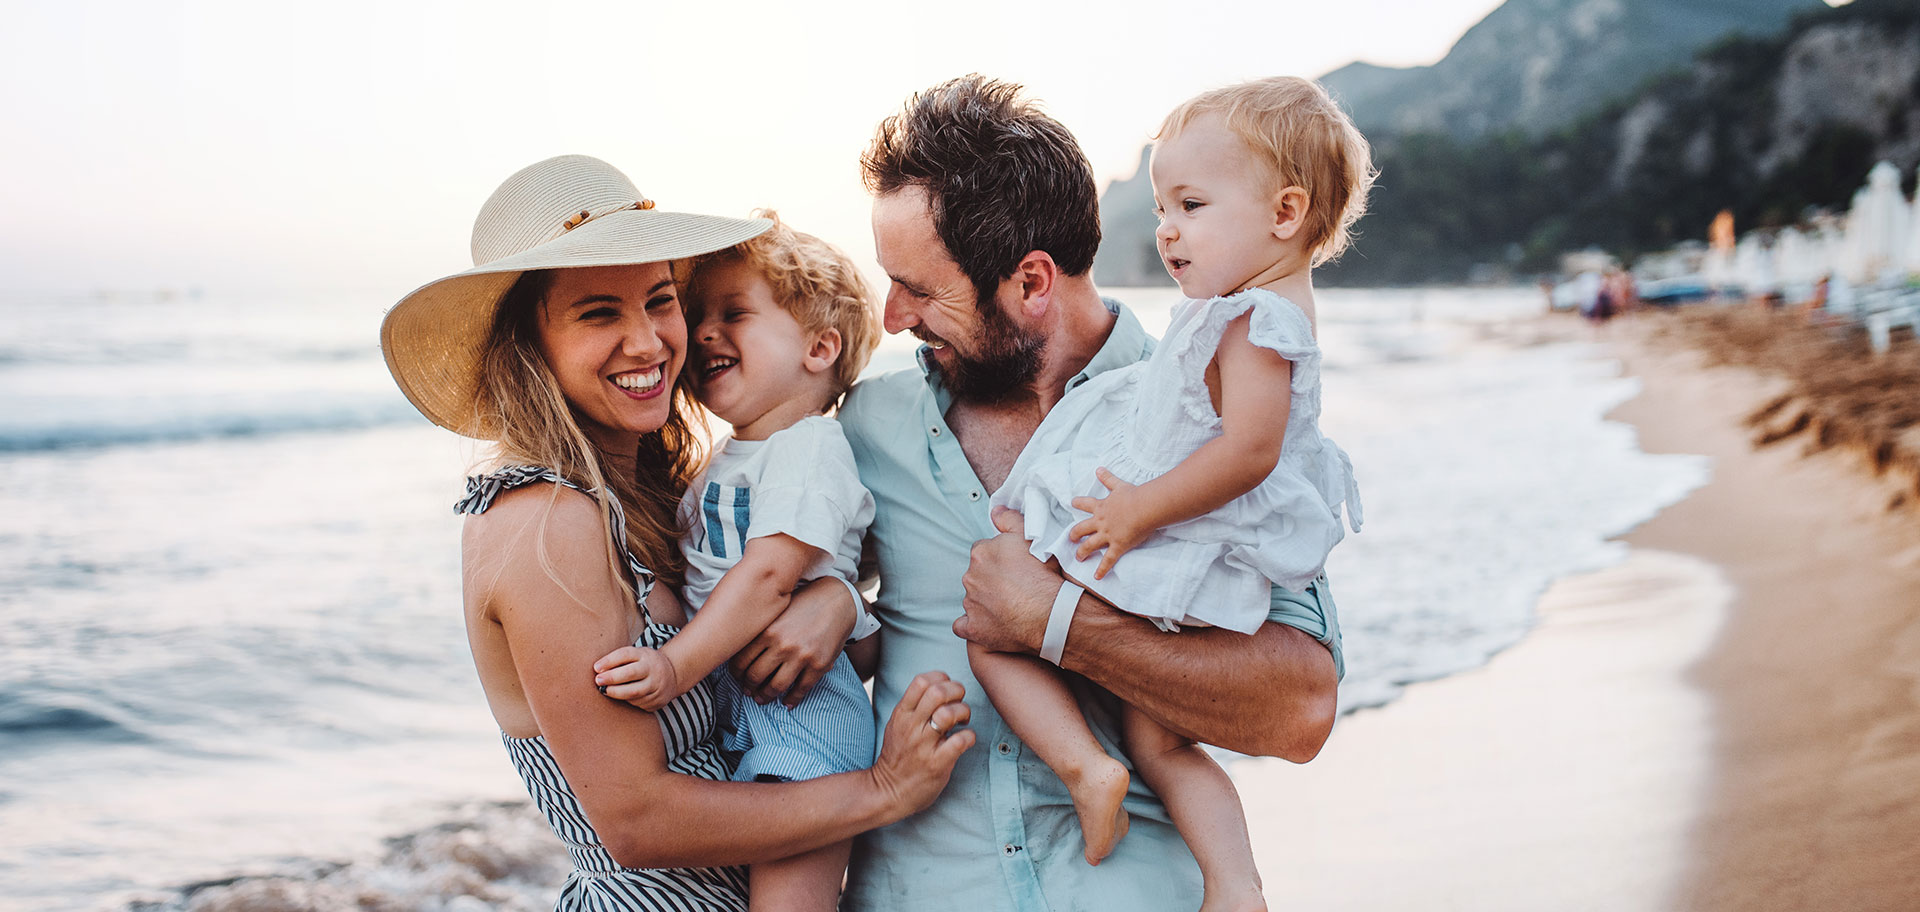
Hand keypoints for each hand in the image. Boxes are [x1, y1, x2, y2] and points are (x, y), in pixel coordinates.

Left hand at [593, 645, 680, 710]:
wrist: (673, 674)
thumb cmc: (644, 664)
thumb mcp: (636, 655)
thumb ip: (619, 661)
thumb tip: (597, 670)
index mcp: (645, 655)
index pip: (626, 654)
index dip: (609, 661)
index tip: (596, 668)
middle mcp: (653, 669)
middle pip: (631, 673)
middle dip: (612, 678)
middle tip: (598, 681)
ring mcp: (657, 686)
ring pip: (634, 692)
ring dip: (616, 693)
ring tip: (605, 691)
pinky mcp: (658, 700)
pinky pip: (639, 703)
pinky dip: (627, 701)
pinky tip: (622, 697)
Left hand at [729, 577, 857, 706]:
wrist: (837, 600)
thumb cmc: (803, 603)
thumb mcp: (777, 609)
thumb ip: (760, 628)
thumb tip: (738, 648)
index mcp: (767, 630)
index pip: (741, 660)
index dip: (736, 673)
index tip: (737, 677)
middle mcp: (782, 645)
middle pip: (755, 676)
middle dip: (749, 687)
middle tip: (748, 691)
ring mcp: (801, 656)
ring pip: (776, 687)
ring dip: (766, 697)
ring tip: (762, 699)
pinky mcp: (819, 665)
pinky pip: (801, 689)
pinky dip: (792, 699)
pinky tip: (787, 702)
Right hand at [868, 671, 973, 817]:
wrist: (888, 792)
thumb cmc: (898, 757)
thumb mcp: (897, 725)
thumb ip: (914, 707)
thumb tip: (940, 687)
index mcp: (902, 714)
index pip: (921, 681)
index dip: (941, 678)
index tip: (948, 689)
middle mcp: (911, 727)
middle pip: (937, 692)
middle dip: (956, 691)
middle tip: (960, 702)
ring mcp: (924, 746)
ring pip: (949, 713)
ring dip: (963, 712)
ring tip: (963, 721)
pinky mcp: (937, 764)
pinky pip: (960, 740)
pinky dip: (969, 736)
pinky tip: (965, 740)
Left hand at [956, 507, 1062, 654]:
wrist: (1049, 613)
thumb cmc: (1043, 575)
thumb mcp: (1031, 537)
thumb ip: (1010, 520)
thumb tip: (995, 511)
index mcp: (981, 553)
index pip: (983, 553)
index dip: (999, 560)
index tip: (1013, 568)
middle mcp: (970, 577)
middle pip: (977, 575)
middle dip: (991, 580)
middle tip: (1014, 587)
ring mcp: (970, 603)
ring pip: (973, 599)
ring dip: (986, 601)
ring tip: (1010, 607)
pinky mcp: (973, 627)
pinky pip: (964, 625)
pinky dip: (974, 625)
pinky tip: (990, 625)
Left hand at [1069, 467, 1150, 579]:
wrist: (1143, 508)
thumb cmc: (1134, 496)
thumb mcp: (1119, 485)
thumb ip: (1108, 478)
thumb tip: (1098, 468)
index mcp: (1101, 507)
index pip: (1085, 504)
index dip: (1078, 503)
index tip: (1073, 503)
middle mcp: (1101, 522)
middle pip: (1082, 528)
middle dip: (1074, 534)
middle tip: (1070, 538)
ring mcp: (1107, 535)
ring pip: (1090, 545)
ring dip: (1083, 552)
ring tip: (1078, 557)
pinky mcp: (1117, 546)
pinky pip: (1108, 560)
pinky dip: (1102, 569)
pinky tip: (1096, 577)